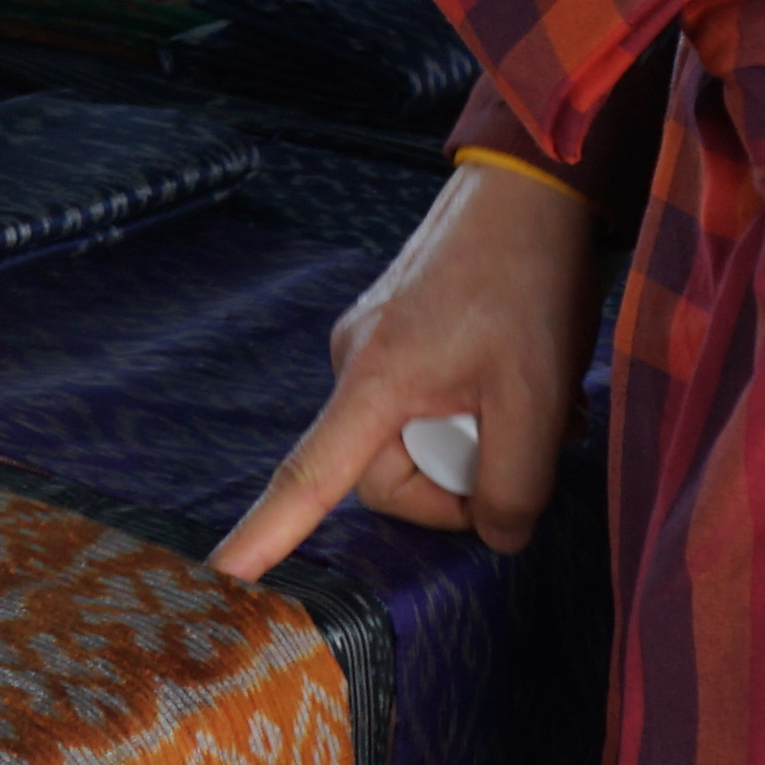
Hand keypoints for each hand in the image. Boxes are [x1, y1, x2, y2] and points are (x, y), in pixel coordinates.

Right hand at [216, 157, 595, 574]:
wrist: (534, 183)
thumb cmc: (529, 281)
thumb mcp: (538, 398)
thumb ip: (515, 485)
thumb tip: (497, 533)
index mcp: (373, 380)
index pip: (307, 480)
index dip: (263, 537)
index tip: (217, 581)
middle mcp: (357, 362)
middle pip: (390, 473)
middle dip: (461, 477)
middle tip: (535, 444)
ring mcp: (376, 343)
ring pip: (417, 437)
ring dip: (480, 440)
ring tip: (546, 408)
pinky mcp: (401, 330)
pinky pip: (425, 400)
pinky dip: (478, 408)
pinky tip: (532, 385)